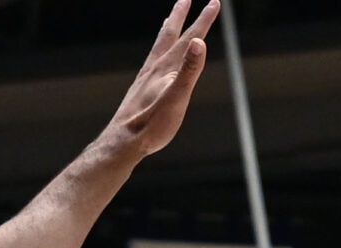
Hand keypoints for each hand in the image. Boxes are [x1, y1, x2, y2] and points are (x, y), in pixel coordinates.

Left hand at [110, 1, 221, 157]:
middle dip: (182, 15)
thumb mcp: (176, 98)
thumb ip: (189, 70)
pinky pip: (153, 59)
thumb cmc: (152, 124)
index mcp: (167, 67)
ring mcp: (147, 76)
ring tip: (170, 19)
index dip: (204, 20)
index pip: (190, 37)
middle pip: (171, 34)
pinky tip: (158, 57)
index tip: (215, 3)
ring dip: (168, 29)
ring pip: (160, 45)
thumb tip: (199, 42)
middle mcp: (155, 66)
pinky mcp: (142, 87)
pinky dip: (159, 50)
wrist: (125, 140)